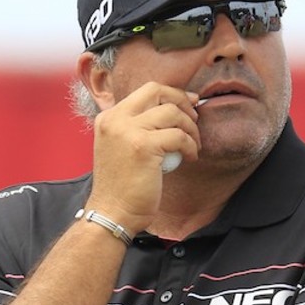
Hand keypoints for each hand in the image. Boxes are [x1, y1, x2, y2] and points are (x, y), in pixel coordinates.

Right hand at [89, 83, 200, 229]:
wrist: (111, 213)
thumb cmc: (121, 188)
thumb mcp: (121, 148)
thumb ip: (136, 128)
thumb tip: (169, 112)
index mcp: (109, 117)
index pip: (146, 91)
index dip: (172, 94)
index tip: (189, 104)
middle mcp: (115, 119)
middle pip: (158, 91)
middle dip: (183, 101)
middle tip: (196, 118)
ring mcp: (128, 131)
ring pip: (172, 113)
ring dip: (191, 128)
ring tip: (194, 146)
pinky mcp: (143, 146)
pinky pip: (179, 137)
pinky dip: (191, 146)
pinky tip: (191, 158)